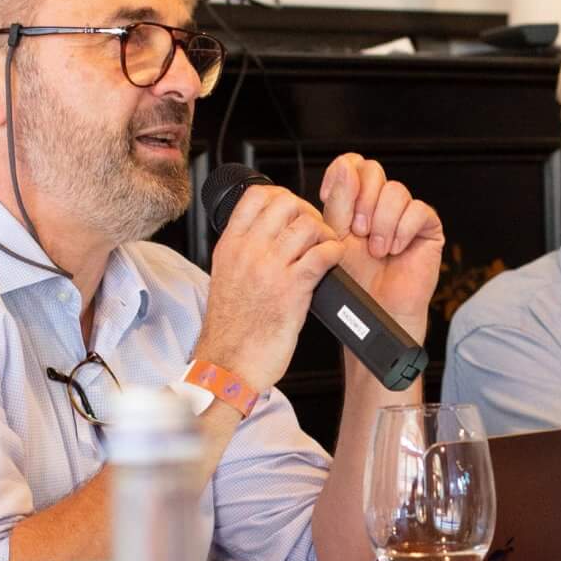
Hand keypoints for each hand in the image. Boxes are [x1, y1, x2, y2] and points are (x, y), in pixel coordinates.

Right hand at [194, 181, 347, 388]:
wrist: (229, 364)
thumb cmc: (231, 330)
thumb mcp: (226, 278)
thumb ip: (244, 252)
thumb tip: (269, 234)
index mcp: (230, 246)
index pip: (256, 196)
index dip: (283, 196)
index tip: (293, 212)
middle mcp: (248, 251)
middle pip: (286, 203)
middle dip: (308, 212)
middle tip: (315, 231)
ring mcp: (270, 269)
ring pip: (307, 225)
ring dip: (325, 234)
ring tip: (325, 249)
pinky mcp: (292, 289)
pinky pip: (322, 254)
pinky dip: (334, 253)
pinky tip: (332, 263)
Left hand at [319, 152, 443, 339]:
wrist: (375, 310)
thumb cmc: (355, 281)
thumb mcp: (336, 237)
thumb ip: (339, 202)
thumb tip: (346, 168)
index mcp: (355, 202)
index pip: (352, 165)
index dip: (343, 174)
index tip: (330, 197)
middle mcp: (379, 204)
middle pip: (374, 170)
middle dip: (363, 202)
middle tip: (359, 232)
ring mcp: (404, 214)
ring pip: (395, 191)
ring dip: (383, 224)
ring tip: (378, 250)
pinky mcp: (427, 227)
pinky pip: (418, 210)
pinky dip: (403, 231)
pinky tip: (396, 250)